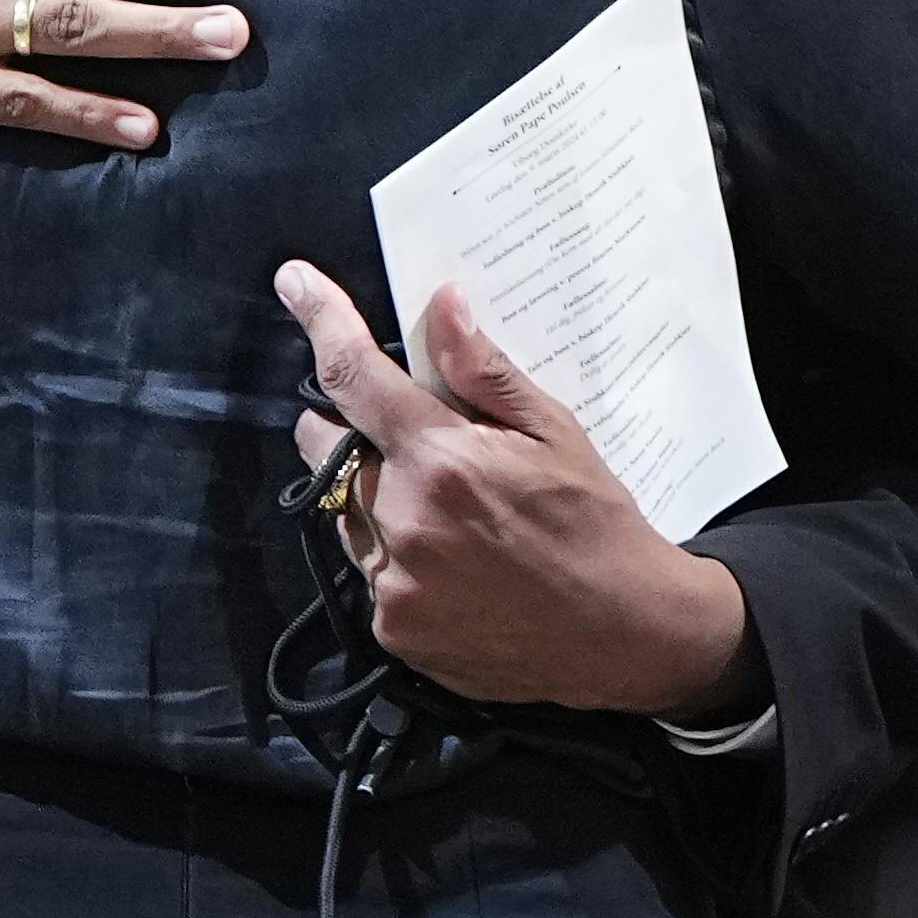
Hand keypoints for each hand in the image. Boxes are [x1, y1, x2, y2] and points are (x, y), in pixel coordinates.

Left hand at [276, 264, 760, 720]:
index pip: (352, 374)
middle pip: (321, 445)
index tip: (294, 282)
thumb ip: (484, 372)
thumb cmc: (595, 522)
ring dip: (372, 491)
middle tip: (403, 428)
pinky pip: (366, 570)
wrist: (622, 636)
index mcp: (442, 459)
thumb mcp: (555, 432)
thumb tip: (440, 305)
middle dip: (346, 422)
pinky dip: (392, 552)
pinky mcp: (392, 629)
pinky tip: (450, 558)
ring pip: (341, 509)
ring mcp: (391, 582)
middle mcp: (403, 519)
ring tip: (442, 504)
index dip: (318, 319)